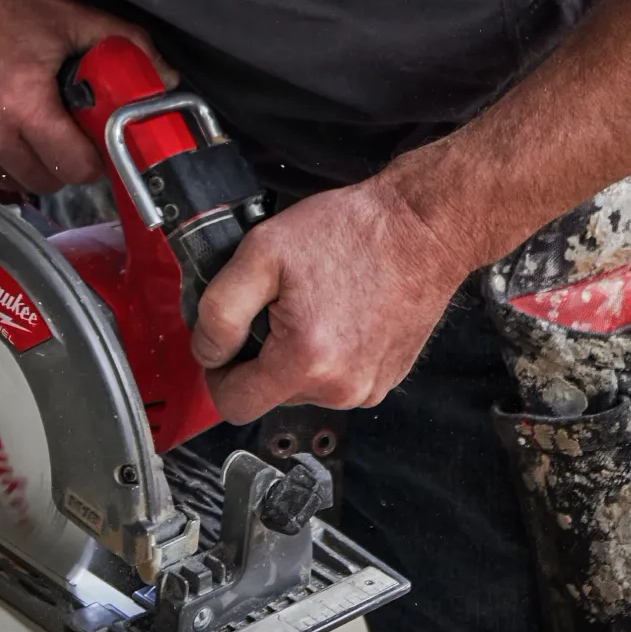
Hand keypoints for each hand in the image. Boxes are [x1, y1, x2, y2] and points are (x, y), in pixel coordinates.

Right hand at [0, 0, 168, 194]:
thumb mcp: (65, 17)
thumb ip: (122, 44)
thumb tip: (162, 76)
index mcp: (21, 102)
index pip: (74, 169)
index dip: (92, 160)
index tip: (92, 147)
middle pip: (43, 182)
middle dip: (59, 163)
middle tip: (59, 132)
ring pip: (6, 182)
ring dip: (21, 162)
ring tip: (21, 123)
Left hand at [192, 159, 483, 421]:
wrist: (422, 226)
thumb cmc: (352, 232)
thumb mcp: (262, 252)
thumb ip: (220, 310)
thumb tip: (207, 351)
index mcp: (306, 362)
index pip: (234, 405)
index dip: (218, 373)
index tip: (225, 343)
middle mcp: (342, 388)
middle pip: (270, 395)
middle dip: (262, 355)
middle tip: (277, 303)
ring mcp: (369, 388)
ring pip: (304, 388)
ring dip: (296, 354)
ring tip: (313, 303)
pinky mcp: (388, 379)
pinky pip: (337, 379)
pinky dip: (328, 354)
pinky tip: (339, 313)